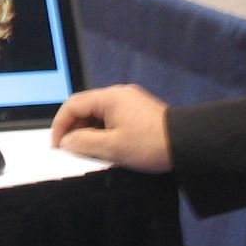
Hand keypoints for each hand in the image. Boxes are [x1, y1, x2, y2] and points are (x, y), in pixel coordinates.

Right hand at [51, 84, 173, 171]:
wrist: (187, 145)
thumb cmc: (149, 145)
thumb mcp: (112, 147)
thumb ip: (84, 143)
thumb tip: (66, 141)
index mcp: (110, 97)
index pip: (73, 104)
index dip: (60, 124)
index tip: (57, 145)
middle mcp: (119, 94)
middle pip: (85, 107)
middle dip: (73, 128)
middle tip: (70, 150)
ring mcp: (130, 101)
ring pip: (98, 113)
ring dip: (88, 131)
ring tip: (87, 151)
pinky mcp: (139, 112)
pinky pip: (112, 118)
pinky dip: (103, 130)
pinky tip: (105, 146)